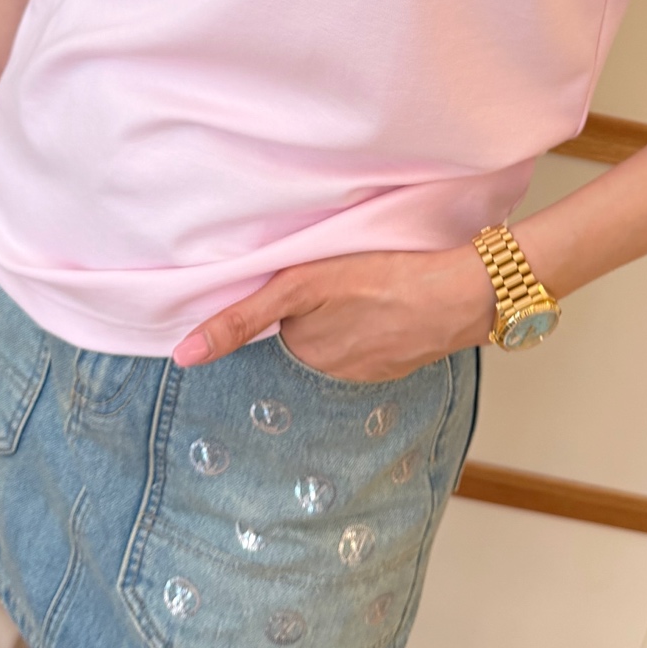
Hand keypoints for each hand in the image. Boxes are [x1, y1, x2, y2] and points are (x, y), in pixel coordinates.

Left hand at [171, 246, 496, 383]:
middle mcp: (326, 369)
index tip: (294, 296)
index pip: (265, 332)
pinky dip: (367, 333)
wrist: (461, 294)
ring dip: (339, 323)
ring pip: (332, 344)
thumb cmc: (385, 277)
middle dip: (306, 316)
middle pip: (298, 338)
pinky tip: (383, 310)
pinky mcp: (391, 368)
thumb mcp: (302, 285)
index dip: (271, 313)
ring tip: (361, 294)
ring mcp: (361, 370)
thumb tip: (184, 356)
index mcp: (301, 348)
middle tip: (334, 283)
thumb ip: (241, 319)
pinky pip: (362, 351)